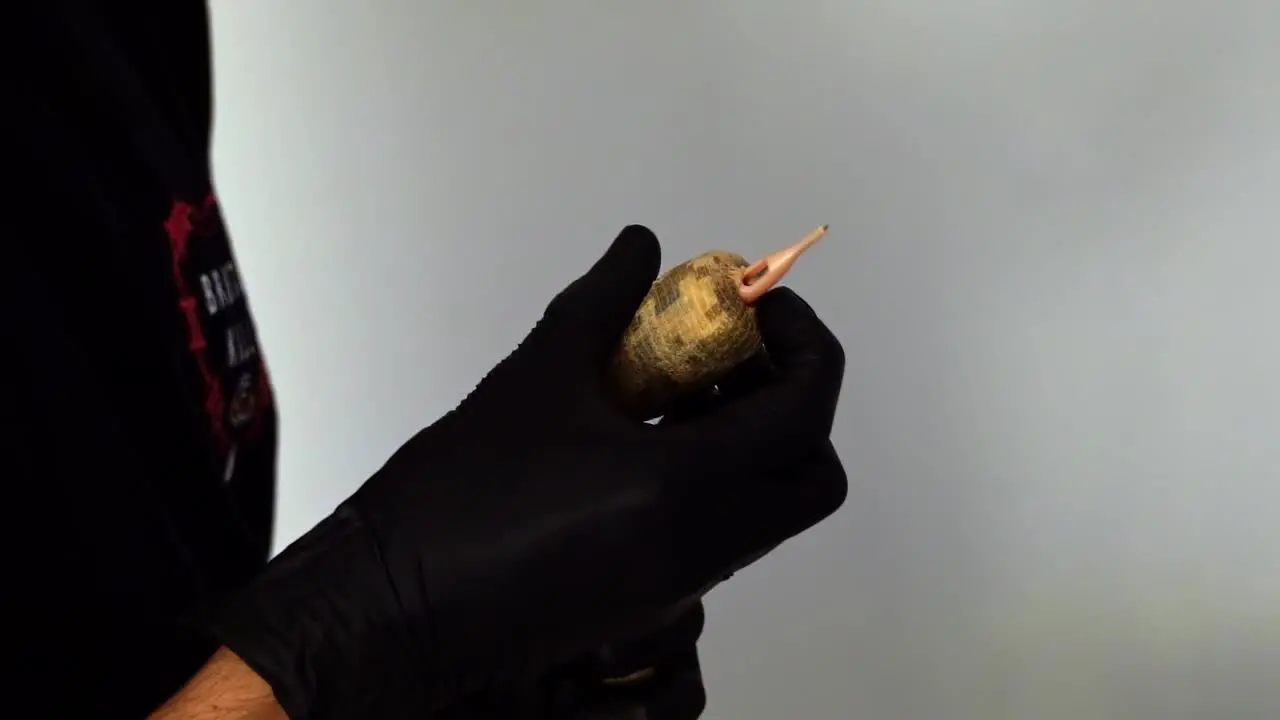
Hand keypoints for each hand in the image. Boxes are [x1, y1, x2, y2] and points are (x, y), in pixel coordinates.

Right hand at [204, 225, 846, 718]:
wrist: (398, 606)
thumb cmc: (462, 488)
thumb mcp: (537, 377)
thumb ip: (603, 300)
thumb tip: (643, 245)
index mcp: (685, 486)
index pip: (805, 414)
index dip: (804, 344)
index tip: (757, 306)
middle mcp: (705, 543)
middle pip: (812, 475)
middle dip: (793, 402)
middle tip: (730, 355)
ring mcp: (685, 581)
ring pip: (770, 506)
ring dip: (751, 438)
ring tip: (675, 385)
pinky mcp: (655, 598)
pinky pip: (724, 530)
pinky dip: (715, 475)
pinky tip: (641, 436)